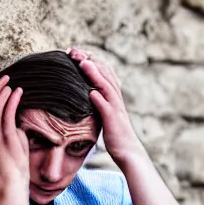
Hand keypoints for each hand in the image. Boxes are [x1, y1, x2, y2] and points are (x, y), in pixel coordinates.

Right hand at [0, 76, 29, 193]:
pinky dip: (12, 99)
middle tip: (4, 79)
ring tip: (12, 84)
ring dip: (3, 92)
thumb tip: (15, 122)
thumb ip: (6, 133)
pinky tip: (18, 93)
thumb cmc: (9, 170)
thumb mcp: (2, 149)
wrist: (9, 186)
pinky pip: (7, 112)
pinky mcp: (5, 138)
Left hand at [68, 48, 144, 166]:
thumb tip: (87, 94)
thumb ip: (98, 104)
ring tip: (83, 63)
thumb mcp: (104, 116)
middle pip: (105, 74)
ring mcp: (116, 110)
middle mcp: (116, 99)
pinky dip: (99, 99)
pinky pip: (106, 108)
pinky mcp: (113, 121)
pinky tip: (90, 92)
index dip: (90, 61)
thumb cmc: (115, 136)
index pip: (103, 73)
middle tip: (75, 51)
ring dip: (95, 75)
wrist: (129, 153)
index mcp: (113, 97)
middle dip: (90, 61)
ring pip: (107, 87)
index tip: (75, 53)